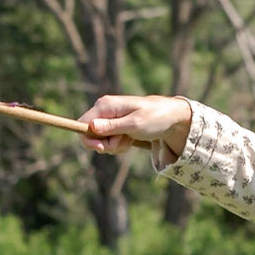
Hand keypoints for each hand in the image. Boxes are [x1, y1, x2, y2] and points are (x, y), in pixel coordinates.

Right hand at [78, 94, 192, 158]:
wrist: (171, 118)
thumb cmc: (155, 118)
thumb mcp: (134, 124)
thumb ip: (112, 127)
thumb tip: (91, 127)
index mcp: (105, 106)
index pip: (82, 124)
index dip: (89, 139)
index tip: (102, 148)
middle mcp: (104, 110)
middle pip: (91, 135)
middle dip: (106, 144)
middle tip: (123, 142)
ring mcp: (109, 118)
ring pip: (101, 141)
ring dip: (115, 146)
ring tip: (130, 139)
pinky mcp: (115, 126)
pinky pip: (109, 141)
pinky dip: (119, 145)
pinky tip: (131, 139)